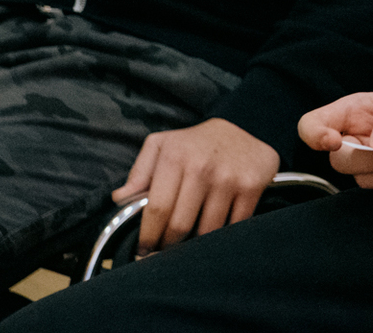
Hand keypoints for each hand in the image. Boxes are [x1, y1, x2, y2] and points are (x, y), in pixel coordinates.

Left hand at [112, 117, 280, 254]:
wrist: (245, 123)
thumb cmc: (196, 141)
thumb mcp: (162, 144)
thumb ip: (139, 171)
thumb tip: (120, 198)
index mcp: (175, 157)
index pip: (157, 209)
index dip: (148, 236)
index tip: (144, 250)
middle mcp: (202, 167)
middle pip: (180, 225)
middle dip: (169, 244)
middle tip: (166, 250)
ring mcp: (229, 178)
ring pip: (207, 230)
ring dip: (196, 243)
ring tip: (189, 242)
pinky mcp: (252, 186)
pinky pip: (233, 225)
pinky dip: (222, 234)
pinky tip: (215, 233)